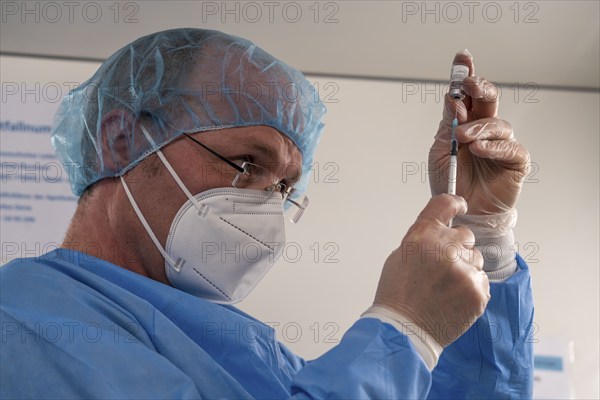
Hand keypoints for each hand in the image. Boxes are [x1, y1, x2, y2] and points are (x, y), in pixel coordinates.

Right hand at [373, 194, 488, 346]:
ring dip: (465, 268)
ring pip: (475, 258)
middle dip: (456, 247)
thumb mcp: (401, 255)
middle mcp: (445, 248)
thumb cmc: (398, 295)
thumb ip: (424, 239)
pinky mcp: (478, 291)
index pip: (445, 204)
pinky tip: (453, 298)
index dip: (455, 203)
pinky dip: (471, 288)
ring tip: (446, 286)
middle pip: (465, 234)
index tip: (460, 205)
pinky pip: (481, 280)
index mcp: (423, 236)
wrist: (404, 330)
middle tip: (442, 266)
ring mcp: (464, 271)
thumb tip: (441, 233)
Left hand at [429, 50, 529, 214]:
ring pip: (498, 123)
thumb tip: (453, 100)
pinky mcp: (515, 161)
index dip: (466, 75)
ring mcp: (501, 144)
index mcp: (465, 122)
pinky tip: (479, 149)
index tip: (463, 58)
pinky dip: (493, 147)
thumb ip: (447, 126)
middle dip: (480, 87)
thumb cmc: (451, 181)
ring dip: (479, 126)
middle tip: (469, 85)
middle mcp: (485, 128)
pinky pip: (510, 148)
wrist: (462, 211)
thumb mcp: (440, 151)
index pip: (468, 94)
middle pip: (489, 99)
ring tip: (463, 137)